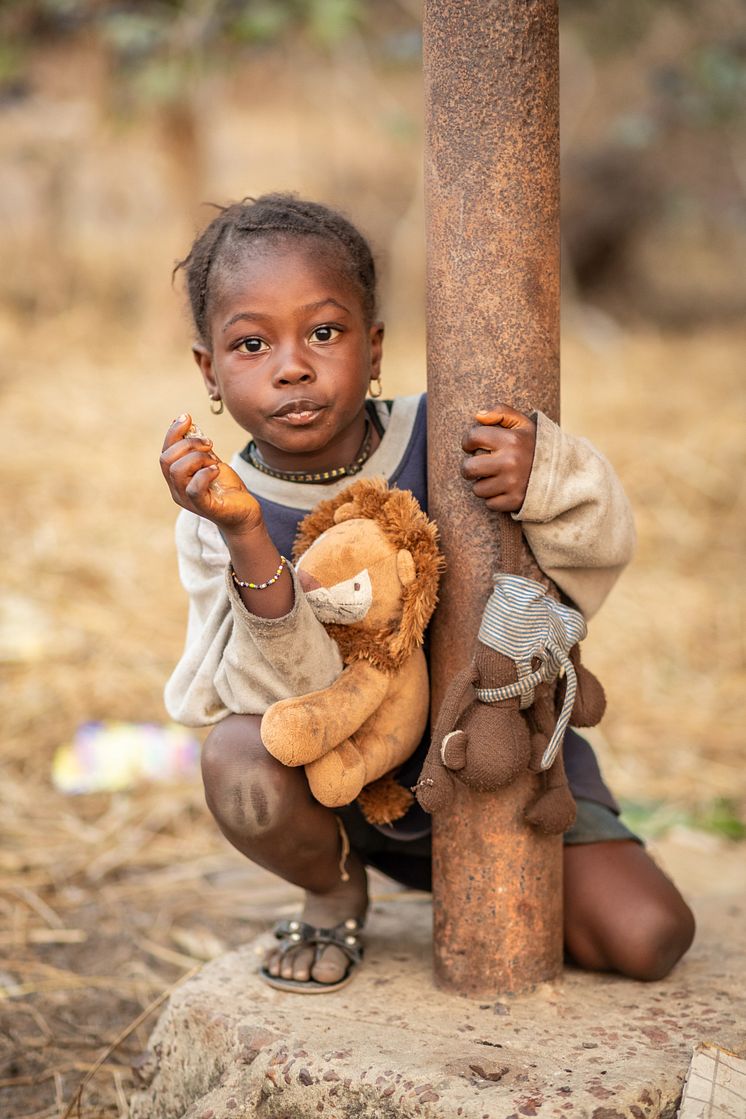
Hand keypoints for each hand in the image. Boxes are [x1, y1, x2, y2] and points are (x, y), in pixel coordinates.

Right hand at [160, 414, 262, 531]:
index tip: (187, 417)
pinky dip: (205, 473)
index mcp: (176, 477)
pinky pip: (194, 488)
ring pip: (177, 471)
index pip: (165, 452)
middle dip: (188, 444)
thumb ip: (198, 447)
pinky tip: (217, 469)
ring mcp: (187, 499)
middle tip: (210, 443)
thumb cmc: (226, 487)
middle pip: (166, 459)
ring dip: (198, 457)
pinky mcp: (203, 507)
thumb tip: (188, 424)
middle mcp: (176, 489)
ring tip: (214, 460)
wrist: (244, 511)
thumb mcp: (211, 461)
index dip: (173, 432)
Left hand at [461, 403, 535, 511]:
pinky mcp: (515, 501)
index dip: (468, 441)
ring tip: (495, 478)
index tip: (472, 446)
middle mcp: (511, 462)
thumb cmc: (535, 446)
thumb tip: (478, 416)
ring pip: (478, 489)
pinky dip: (494, 498)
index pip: (473, 437)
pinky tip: (504, 490)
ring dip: (482, 484)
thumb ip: (501, 412)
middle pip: (469, 468)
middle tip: (477, 465)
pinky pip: (489, 504)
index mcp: (512, 440)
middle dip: (469, 467)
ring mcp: (513, 483)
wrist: (564, 472)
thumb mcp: (523, 424)